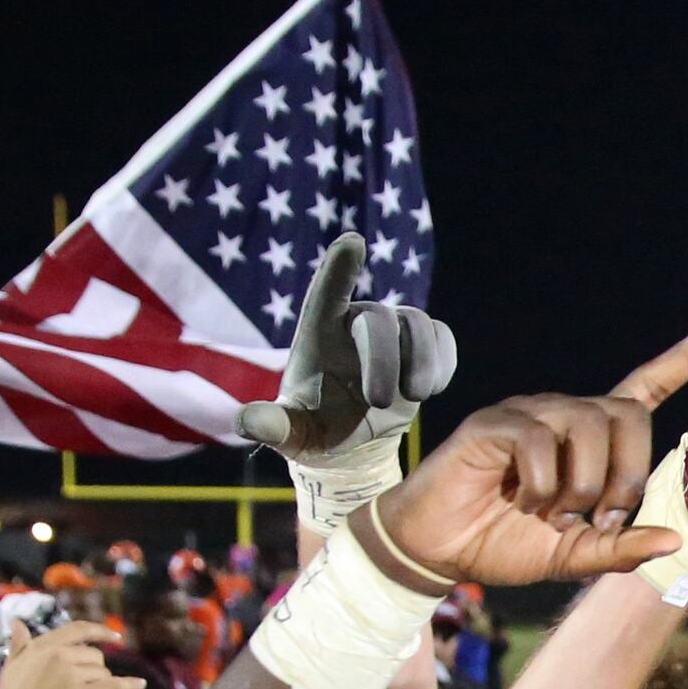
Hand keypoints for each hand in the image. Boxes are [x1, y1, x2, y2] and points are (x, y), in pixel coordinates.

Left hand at [234, 232, 456, 456]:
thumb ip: (271, 425)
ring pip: (418, 324)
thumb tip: (244, 422)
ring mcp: (392, 332)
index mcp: (318, 333)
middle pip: (379, 319)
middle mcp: (356, 322)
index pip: (327, 291)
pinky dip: (442, 363)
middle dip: (384, 361)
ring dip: (422, 361)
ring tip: (415, 397)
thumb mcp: (289, 432)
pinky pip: (442, 338)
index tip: (352, 242)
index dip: (340, 266)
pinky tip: (429, 390)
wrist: (350, 446)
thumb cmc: (313, 429)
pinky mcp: (422, 346)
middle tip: (378, 404)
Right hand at [371, 320, 687, 586]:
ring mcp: (530, 414)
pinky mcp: (494, 424)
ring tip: (555, 514)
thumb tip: (673, 540)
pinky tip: (524, 502)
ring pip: (587, 426)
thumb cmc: (507, 542)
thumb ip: (621, 548)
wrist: (441, 551)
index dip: (686, 357)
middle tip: (602, 516)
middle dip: (628, 473)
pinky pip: (539, 442)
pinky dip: (542, 485)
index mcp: (592, 439)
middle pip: (627, 414)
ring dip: (583, 484)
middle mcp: (565, 415)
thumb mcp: (575, 556)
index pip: (647, 386)